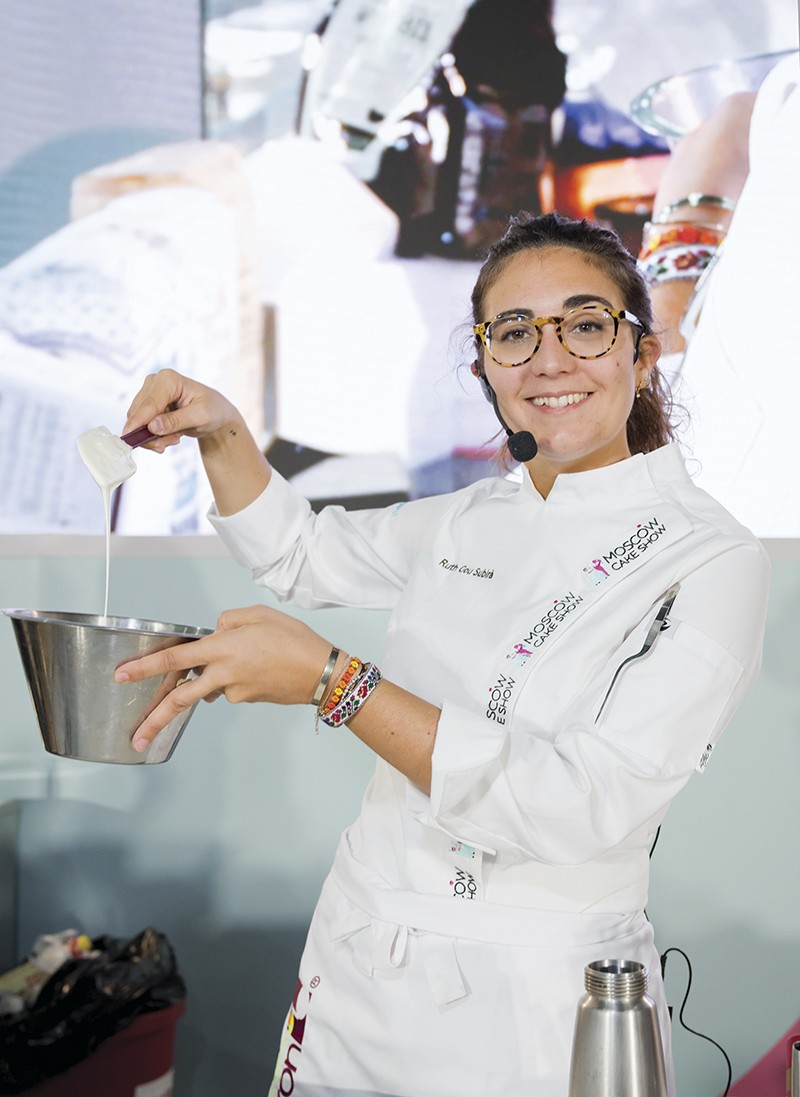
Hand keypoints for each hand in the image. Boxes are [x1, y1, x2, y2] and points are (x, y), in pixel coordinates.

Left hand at [115, 605, 333, 750]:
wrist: (323, 673)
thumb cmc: (295, 638)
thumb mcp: (260, 614)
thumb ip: (228, 620)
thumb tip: (214, 633)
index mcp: (223, 648)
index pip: (174, 659)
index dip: (144, 668)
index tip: (121, 676)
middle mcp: (224, 674)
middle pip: (180, 698)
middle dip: (154, 720)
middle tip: (135, 738)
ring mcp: (235, 692)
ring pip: (211, 687)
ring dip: (214, 679)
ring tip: (256, 657)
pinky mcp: (248, 700)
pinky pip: (232, 688)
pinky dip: (237, 677)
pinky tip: (262, 665)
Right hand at [123, 368, 270, 514]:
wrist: (216, 413)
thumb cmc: (213, 410)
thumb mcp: (200, 417)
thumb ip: (176, 421)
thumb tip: (152, 426)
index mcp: (168, 379)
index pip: (149, 404)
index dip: (139, 422)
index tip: (129, 438)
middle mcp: (155, 382)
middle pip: (139, 414)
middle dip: (152, 434)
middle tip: (172, 443)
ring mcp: (149, 393)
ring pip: (137, 422)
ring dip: (155, 437)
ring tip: (175, 439)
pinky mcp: (147, 405)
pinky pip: (141, 426)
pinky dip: (154, 436)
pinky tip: (171, 437)